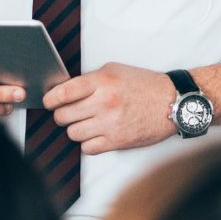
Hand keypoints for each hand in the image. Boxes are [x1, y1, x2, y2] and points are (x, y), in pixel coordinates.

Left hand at [43, 63, 176, 154]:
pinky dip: (88, 143)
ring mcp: (109, 124)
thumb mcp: (115, 71)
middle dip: (61, 114)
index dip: (50, 99)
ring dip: (75, 129)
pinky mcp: (116, 142)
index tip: (48, 102)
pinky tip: (96, 134)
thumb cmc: (145, 86)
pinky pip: (87, 148)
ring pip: (72, 133)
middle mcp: (104, 103)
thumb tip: (64, 90)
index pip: (63, 93)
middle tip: (68, 112)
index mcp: (102, 82)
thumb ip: (90, 80)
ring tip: (86, 122)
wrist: (172, 103)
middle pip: (63, 116)